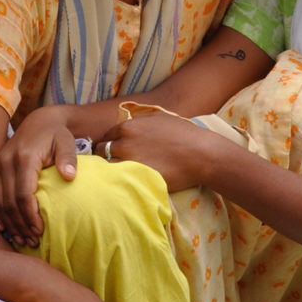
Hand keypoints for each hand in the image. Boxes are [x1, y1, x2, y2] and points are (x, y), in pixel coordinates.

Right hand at [0, 106, 79, 246]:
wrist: (39, 121)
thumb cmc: (56, 134)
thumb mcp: (67, 142)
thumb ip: (68, 158)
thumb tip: (69, 176)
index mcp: (24, 158)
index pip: (23, 194)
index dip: (30, 215)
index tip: (40, 230)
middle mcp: (5, 163)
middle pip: (8, 202)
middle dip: (20, 224)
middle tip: (32, 241)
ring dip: (9, 223)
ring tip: (22, 239)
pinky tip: (6, 227)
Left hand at [100, 113, 230, 192]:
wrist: (200, 154)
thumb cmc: (184, 135)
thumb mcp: (160, 119)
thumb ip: (140, 121)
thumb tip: (128, 124)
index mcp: (129, 127)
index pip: (106, 136)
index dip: (109, 143)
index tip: (113, 150)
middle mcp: (124, 142)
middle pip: (101, 151)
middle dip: (104, 156)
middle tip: (113, 164)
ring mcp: (128, 161)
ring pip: (105, 167)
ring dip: (109, 171)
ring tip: (117, 175)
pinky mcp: (135, 177)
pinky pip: (117, 180)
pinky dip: (118, 181)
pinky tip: (124, 183)